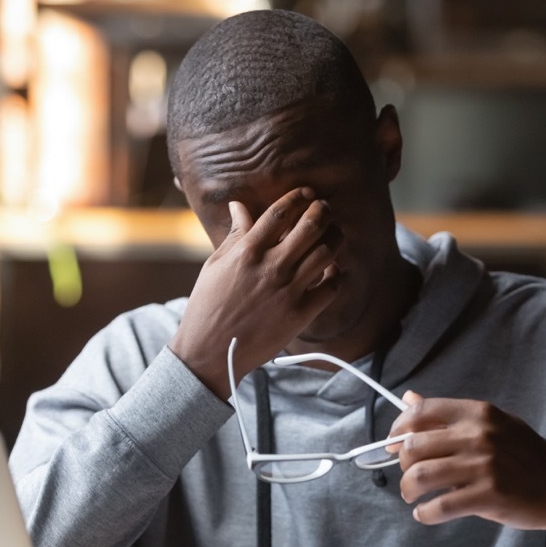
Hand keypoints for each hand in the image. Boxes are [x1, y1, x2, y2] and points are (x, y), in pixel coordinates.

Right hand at [169, 187, 342, 398]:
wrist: (211, 352)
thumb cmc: (209, 306)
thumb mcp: (215, 265)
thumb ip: (235, 235)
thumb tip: (239, 206)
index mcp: (247, 251)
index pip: (281, 212)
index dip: (299, 197)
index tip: (307, 193)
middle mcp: (271, 268)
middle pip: (311, 225)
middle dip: (323, 210)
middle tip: (324, 209)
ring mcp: (288, 291)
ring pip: (327, 252)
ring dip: (335, 237)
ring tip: (333, 235)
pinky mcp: (300, 315)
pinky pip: (332, 287)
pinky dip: (337, 274)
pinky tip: (332, 270)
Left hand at [389, 392, 545, 540]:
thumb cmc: (523, 453)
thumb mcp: (491, 423)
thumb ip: (448, 414)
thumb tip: (409, 398)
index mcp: (477, 413)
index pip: (421, 413)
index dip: (397, 429)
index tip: (392, 443)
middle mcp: (478, 436)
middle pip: (413, 447)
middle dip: (402, 464)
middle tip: (408, 476)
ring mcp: (483, 466)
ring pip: (420, 476)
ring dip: (408, 489)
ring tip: (412, 496)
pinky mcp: (489, 496)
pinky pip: (440, 506)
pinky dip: (425, 514)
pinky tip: (425, 514)